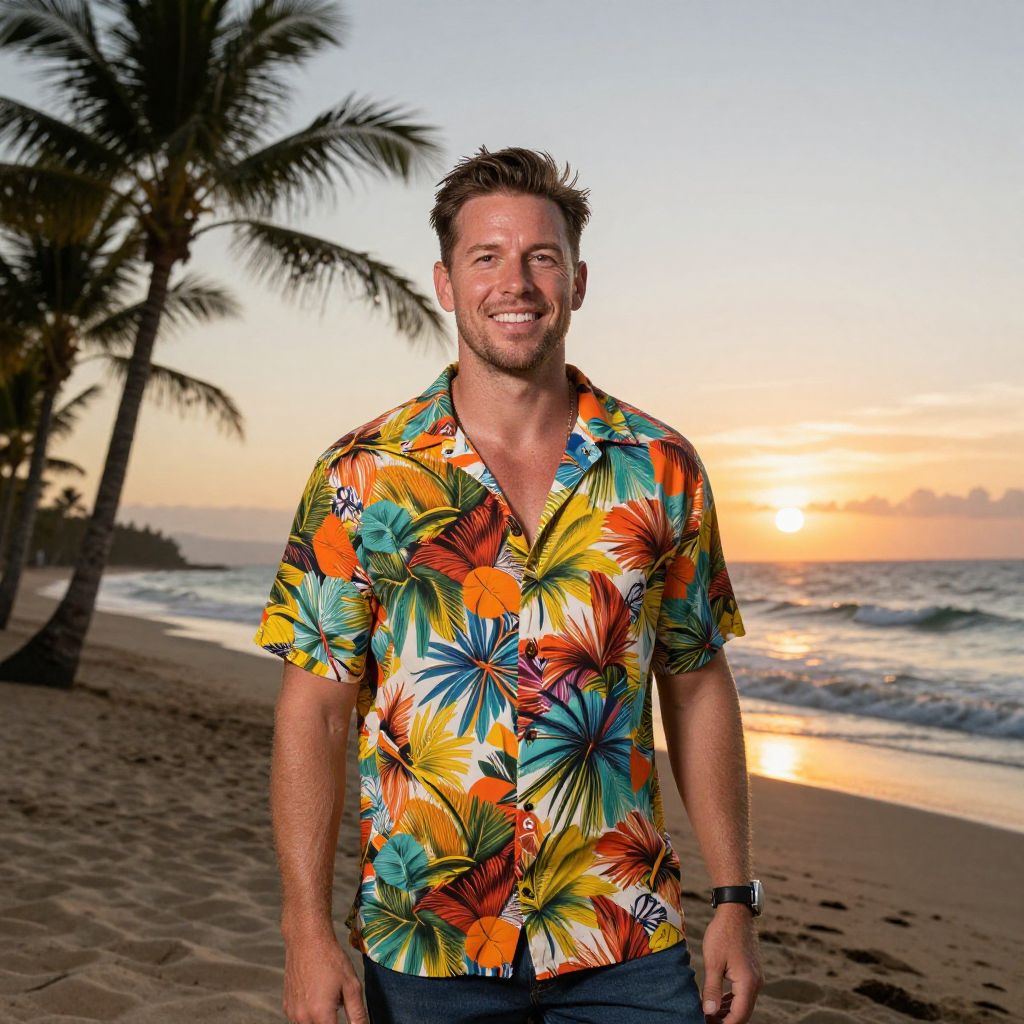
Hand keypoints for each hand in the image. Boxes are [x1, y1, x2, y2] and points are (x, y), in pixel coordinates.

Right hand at [282, 931, 367, 1023]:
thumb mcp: (351, 985)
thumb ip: (357, 1014)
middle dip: (331, 1023)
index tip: (344, 1020)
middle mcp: (303, 1017)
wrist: (307, 940)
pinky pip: (299, 1020)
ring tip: (329, 1001)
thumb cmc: (330, 959)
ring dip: (320, 1021)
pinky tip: (318, 997)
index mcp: (320, 1014)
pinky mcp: (287, 1006)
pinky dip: (310, 1016)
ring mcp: (292, 1013)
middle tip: (338, 1004)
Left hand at [699, 905, 764, 1023]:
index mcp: (748, 983)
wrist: (735, 911)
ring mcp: (756, 977)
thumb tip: (709, 1012)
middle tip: (705, 1019)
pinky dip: (732, 999)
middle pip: (742, 1013)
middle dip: (725, 1019)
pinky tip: (718, 1000)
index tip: (706, 1023)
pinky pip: (743, 993)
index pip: (738, 1016)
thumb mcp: (713, 961)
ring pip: (743, 1003)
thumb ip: (712, 989)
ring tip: (709, 1012)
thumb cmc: (722, 933)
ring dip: (728, 1010)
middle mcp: (756, 983)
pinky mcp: (752, 971)